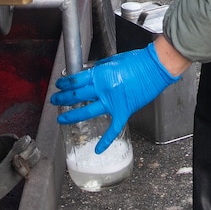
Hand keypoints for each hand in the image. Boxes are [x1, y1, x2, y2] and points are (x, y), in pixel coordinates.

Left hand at [51, 43, 182, 152]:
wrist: (155, 68)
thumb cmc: (137, 61)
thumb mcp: (113, 60)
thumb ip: (100, 68)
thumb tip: (91, 73)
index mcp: (99, 74)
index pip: (75, 80)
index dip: (64, 84)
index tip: (59, 85)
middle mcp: (102, 89)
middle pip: (77, 95)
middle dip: (63, 98)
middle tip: (55, 100)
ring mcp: (112, 102)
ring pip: (87, 111)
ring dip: (72, 115)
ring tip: (61, 118)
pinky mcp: (123, 112)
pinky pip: (113, 128)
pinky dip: (106, 140)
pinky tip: (98, 149)